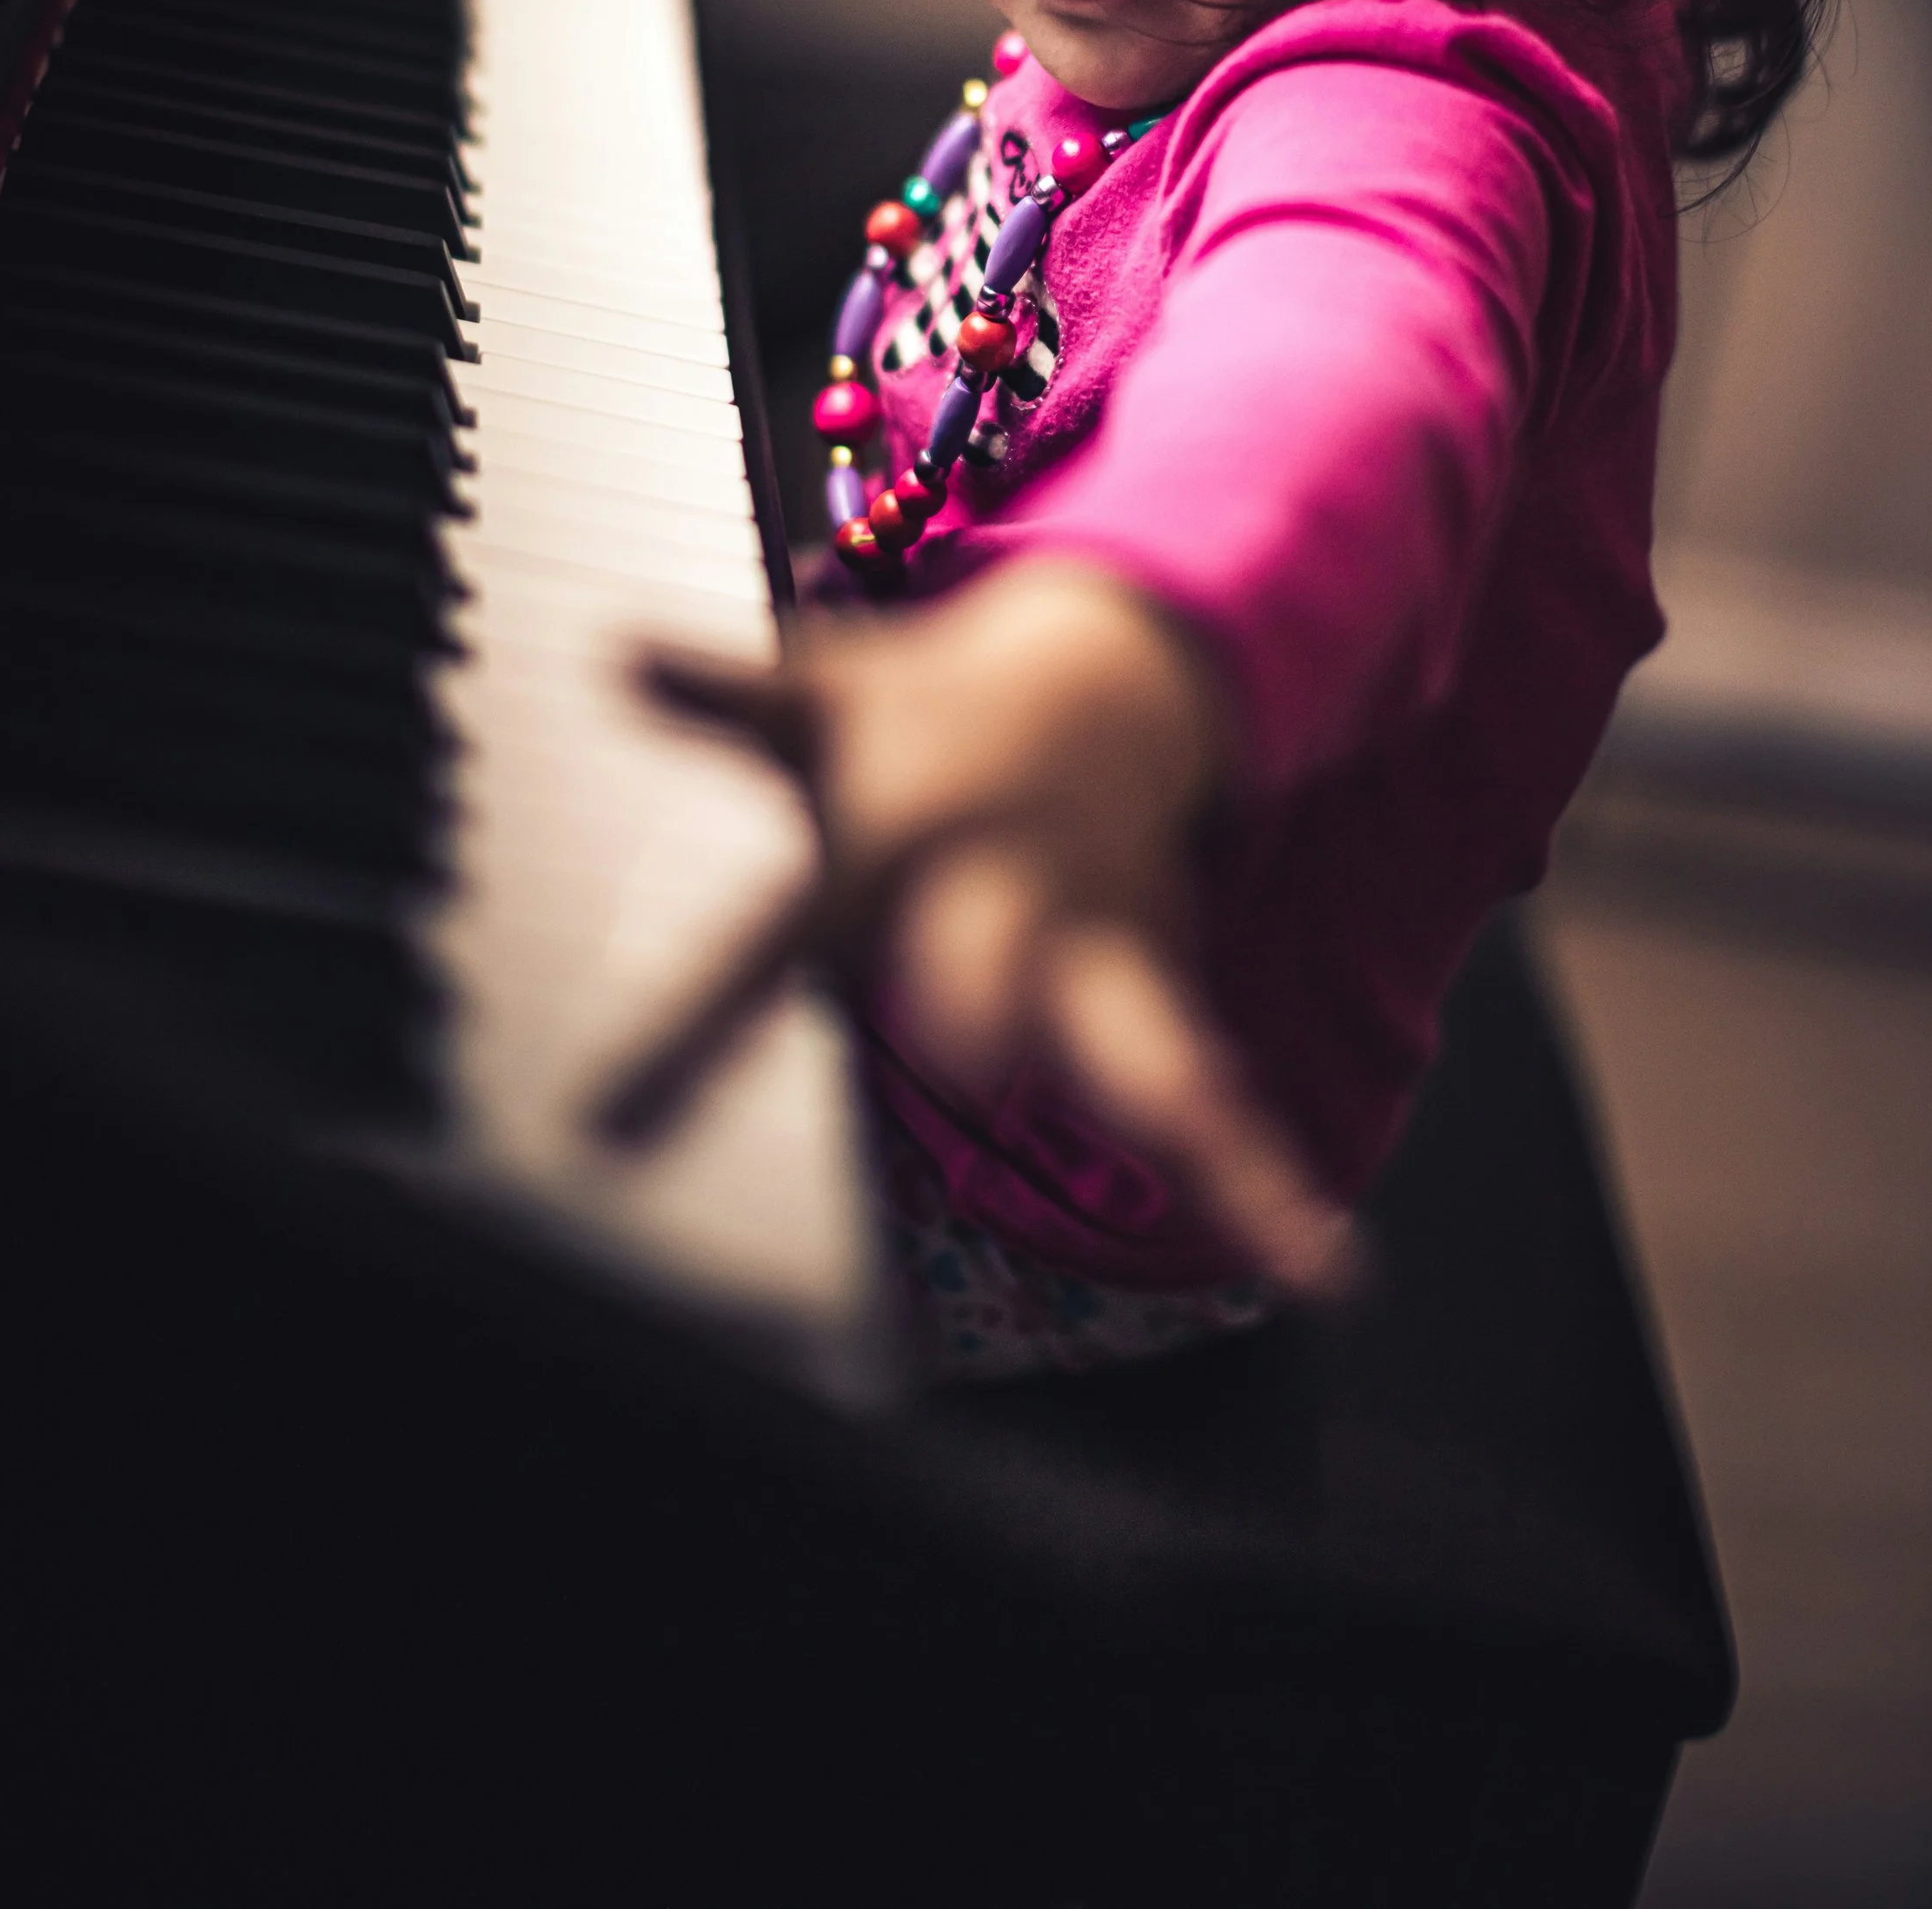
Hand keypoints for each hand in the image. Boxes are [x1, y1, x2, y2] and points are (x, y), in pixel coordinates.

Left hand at [617, 558, 1354, 1297]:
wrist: (1107, 667)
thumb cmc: (934, 705)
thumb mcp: (822, 695)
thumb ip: (723, 698)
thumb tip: (613, 654)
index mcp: (885, 842)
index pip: (765, 952)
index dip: (688, 1038)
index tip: (613, 1132)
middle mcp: (993, 898)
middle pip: (981, 959)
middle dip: (978, 999)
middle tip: (967, 1049)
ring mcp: (1090, 943)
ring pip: (1134, 1041)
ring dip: (1180, 1112)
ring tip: (1241, 1198)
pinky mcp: (1156, 980)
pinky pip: (1209, 1098)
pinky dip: (1264, 1184)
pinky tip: (1319, 1276)